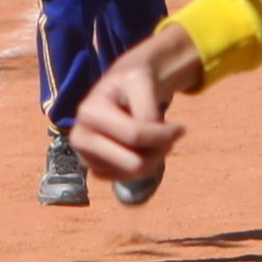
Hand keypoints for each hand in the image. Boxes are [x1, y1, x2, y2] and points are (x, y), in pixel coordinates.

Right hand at [69, 26, 200, 182]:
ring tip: (155, 140)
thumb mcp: (142, 81)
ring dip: (153, 158)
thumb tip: (151, 142)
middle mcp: (80, 138)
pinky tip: (142, 148)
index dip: (164, 134)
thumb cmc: (131, 84)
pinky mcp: (95, 170)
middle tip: (168, 139)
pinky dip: (142, 166)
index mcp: (89, 112)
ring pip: (133, 174)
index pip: (134, 135)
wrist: (119, 92)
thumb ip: (147, 110)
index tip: (181, 128)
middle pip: (134, 163)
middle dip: (159, 151)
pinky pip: (128, 180)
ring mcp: (85, 156)